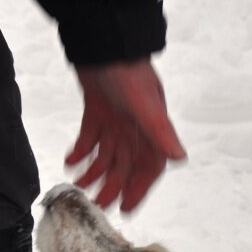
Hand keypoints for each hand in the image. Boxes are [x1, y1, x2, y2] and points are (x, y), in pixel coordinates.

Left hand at [67, 60, 186, 212]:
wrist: (102, 42)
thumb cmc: (127, 71)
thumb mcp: (144, 104)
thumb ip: (161, 132)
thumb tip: (180, 159)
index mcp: (151, 131)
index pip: (148, 168)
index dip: (139, 189)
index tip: (126, 209)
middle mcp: (135, 129)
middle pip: (125, 166)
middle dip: (112, 187)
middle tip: (98, 206)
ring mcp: (116, 120)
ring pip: (106, 155)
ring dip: (94, 172)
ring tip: (79, 186)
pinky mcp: (97, 110)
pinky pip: (89, 137)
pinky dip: (81, 150)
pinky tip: (70, 161)